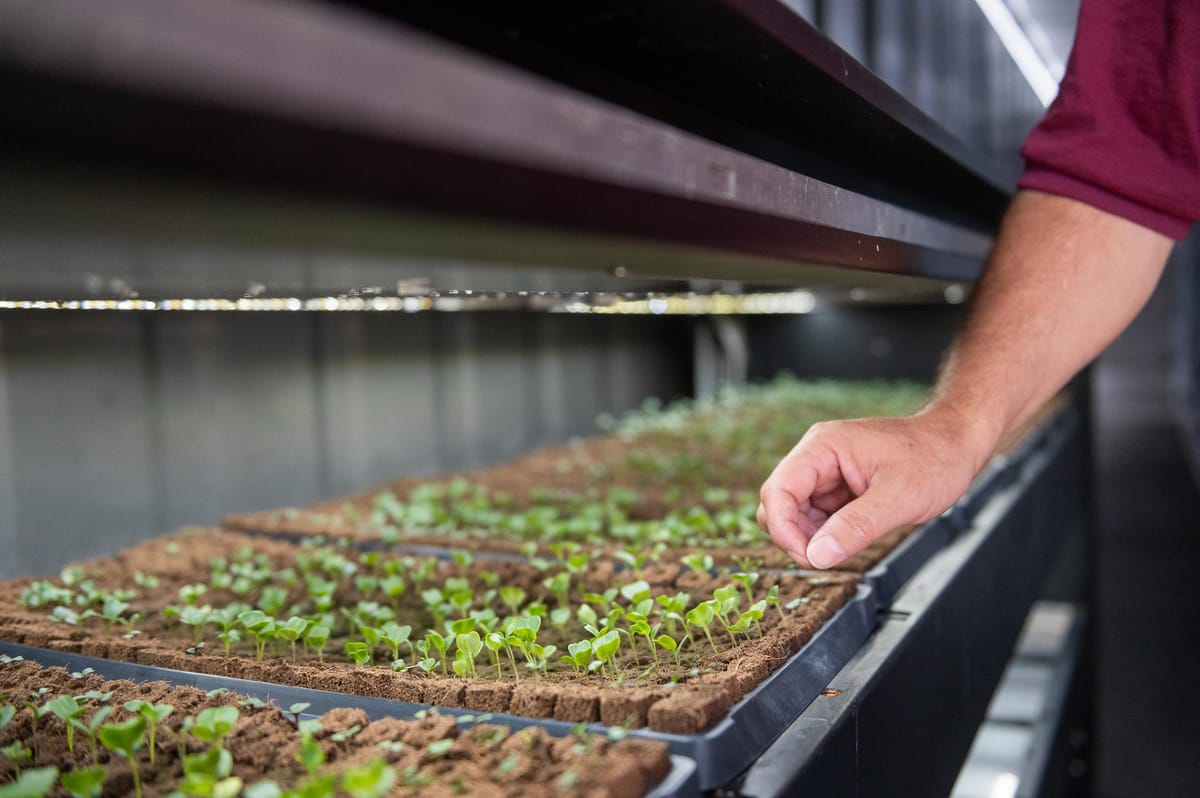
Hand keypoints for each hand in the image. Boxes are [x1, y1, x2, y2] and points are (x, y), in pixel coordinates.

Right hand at [757, 406, 990, 568]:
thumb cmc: (935, 458)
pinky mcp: (836, 486)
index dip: (784, 528)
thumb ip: (856, 526)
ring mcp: (825, 471)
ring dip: (811, 537)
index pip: (779, 489)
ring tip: (847, 546)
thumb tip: (818, 557)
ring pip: (794, 513)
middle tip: (826, 559)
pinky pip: (815, 515)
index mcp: (823, 447)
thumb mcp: (899, 497)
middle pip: (779, 502)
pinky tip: (851, 538)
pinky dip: (825, 534)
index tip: (808, 558)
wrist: (956, 443)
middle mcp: (817, 455)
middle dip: (795, 536)